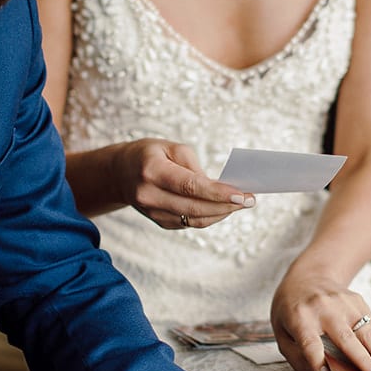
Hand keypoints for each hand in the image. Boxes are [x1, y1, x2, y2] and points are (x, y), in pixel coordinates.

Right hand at [113, 139, 253, 230]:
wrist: (120, 173)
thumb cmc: (150, 154)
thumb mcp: (171, 147)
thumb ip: (195, 167)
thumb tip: (219, 189)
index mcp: (152, 172)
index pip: (190, 187)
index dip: (218, 193)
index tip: (241, 195)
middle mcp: (149, 195)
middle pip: (195, 207)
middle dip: (226, 206)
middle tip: (250, 200)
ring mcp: (153, 212)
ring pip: (195, 220)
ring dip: (222, 213)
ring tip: (242, 204)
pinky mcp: (160, 222)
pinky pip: (190, 223)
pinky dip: (210, 217)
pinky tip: (224, 208)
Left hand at [270, 270, 370, 370]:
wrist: (308, 276)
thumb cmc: (293, 309)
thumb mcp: (281, 332)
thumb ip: (297, 356)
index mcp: (299, 318)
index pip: (309, 342)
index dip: (317, 359)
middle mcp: (324, 308)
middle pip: (345, 338)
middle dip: (365, 360)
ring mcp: (344, 303)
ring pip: (367, 331)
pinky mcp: (359, 301)